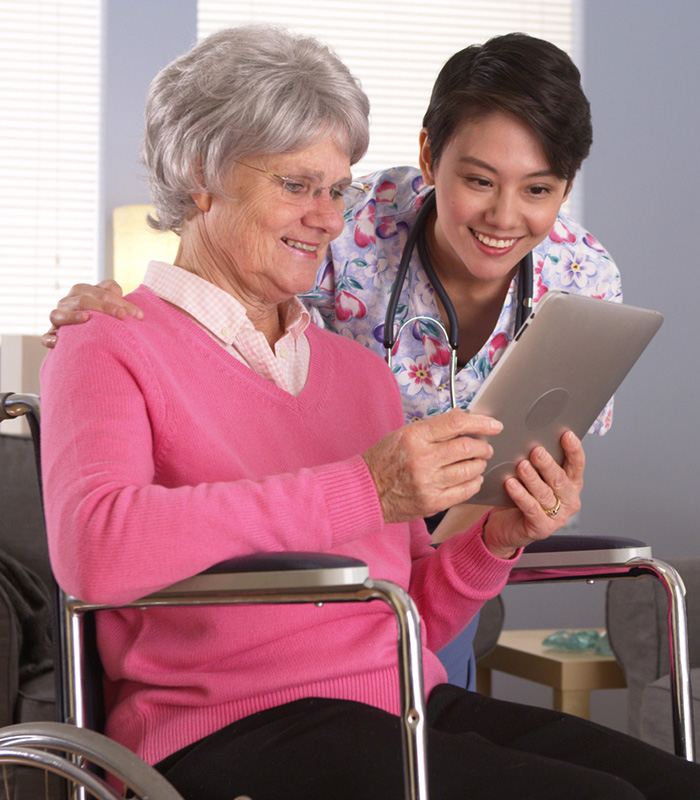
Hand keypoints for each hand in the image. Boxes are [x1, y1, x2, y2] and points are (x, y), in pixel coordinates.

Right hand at [41, 279, 141, 348]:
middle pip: (83, 300)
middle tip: (123, 317)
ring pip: (58, 314)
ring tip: (87, 318)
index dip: (120, 302)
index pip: (101, 292)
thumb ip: (114, 294)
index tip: (139, 315)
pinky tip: (59, 341)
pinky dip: (50, 338)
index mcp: (82, 291)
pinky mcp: (52, 335)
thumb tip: (117, 292)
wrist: (87, 335)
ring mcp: (58, 318)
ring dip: (72, 316)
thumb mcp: (111, 302)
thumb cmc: (103, 316)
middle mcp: (68, 302)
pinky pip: (46, 337)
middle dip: (105, 308)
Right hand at [362, 408, 502, 523]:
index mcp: (414, 436)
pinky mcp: (433, 502)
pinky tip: (472, 478)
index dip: (481, 422)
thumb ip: (433, 427)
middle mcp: (422, 459)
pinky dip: (474, 482)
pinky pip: (465, 491)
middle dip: (483, 446)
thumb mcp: (403, 434)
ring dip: (480, 464)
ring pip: (470, 470)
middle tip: (484, 447)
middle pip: (467, 447)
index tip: (494, 425)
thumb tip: (463, 417)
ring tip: (477, 462)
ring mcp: (428, 482)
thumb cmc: (384, 460)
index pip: (456, 423)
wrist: (365, 491)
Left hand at [483, 430, 584, 558]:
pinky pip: (531, 508)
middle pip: (560, 479)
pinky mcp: (542, 528)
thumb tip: (531, 439)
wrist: (506, 526)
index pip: (577, 465)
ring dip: (532, 479)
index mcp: (571, 484)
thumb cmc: (521, 496)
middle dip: (548, 464)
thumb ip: (538, 463)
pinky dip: (521, 495)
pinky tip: (511, 484)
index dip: (573, 450)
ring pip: (545, 493)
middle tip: (536, 451)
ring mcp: (558, 516)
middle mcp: (569, 500)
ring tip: (521, 466)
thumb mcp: (533, 477)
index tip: (566, 434)